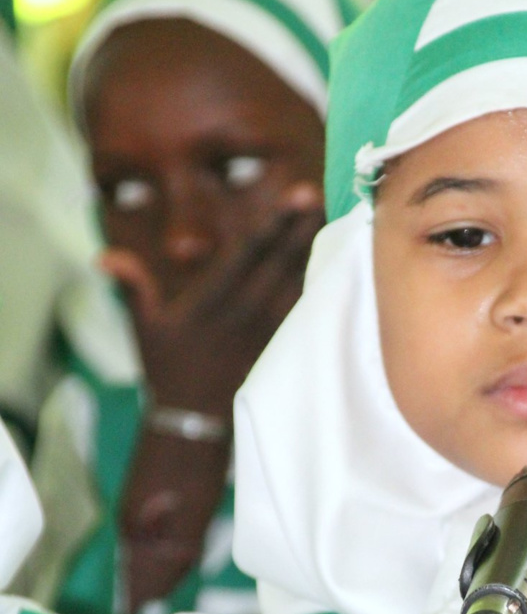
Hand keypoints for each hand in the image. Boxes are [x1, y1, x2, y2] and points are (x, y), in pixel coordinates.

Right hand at [101, 188, 323, 417]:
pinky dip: (318, 283)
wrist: (194, 419)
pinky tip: (336, 261)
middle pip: (279, 262)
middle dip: (300, 228)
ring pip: (297, 282)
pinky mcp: (279, 344)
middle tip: (319, 194)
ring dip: (314, 250)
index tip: (294, 198)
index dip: (274, 225)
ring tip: (330, 217)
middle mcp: (244, 312)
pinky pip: (304, 309)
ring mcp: (266, 329)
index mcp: (213, 301)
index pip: (248, 255)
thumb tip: (102, 257)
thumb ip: (131, 285)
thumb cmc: (167, 366)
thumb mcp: (143, 326)